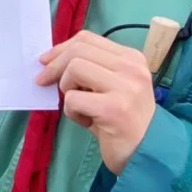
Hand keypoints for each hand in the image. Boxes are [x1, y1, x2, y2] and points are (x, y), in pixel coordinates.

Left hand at [35, 31, 155, 174]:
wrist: (148, 152)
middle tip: (43, 81)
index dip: (60, 48)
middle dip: (54, 66)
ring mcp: (125, 87)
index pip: (87, 39)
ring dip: (66, 88)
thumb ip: (92, 69)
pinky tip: (86, 122)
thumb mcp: (112, 86)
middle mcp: (132, 68)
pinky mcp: (114, 109)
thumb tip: (51, 61)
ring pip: (75, 68)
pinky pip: (73, 99)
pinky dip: (71, 112)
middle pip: (78, 50)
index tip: (45, 61)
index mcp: (132, 58)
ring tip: (78, 106)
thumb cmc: (124, 120)